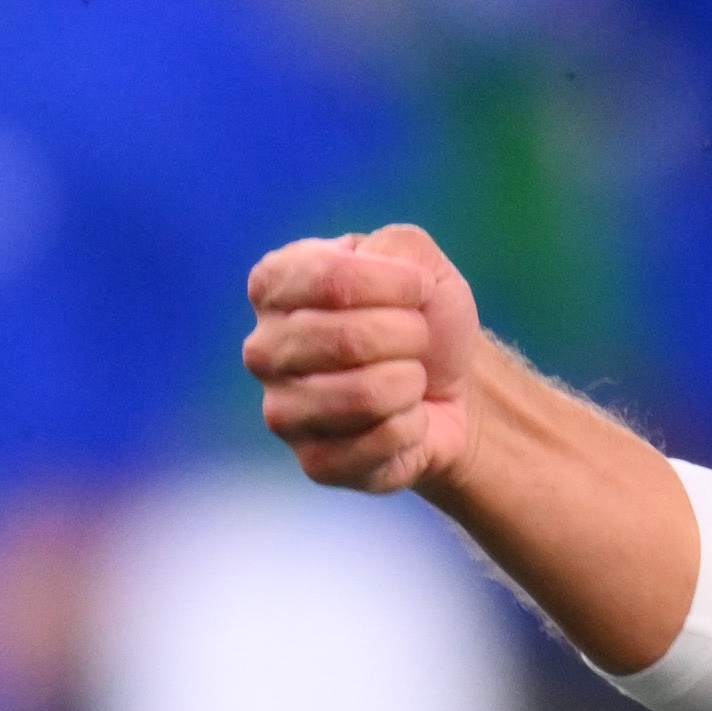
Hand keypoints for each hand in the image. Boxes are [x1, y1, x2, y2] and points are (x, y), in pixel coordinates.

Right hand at [247, 222, 492, 496]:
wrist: (448, 387)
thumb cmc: (422, 316)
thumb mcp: (419, 262)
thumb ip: (397, 247)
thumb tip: (378, 277)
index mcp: (275, 284)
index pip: (331, 278)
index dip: (395, 284)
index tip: (420, 287)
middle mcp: (263, 349)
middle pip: (347, 338)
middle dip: (410, 335)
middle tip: (416, 339)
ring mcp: (282, 411)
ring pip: (365, 395)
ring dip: (411, 382)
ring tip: (408, 378)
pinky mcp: (313, 463)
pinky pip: (380, 441)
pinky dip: (414, 425)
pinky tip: (404, 418)